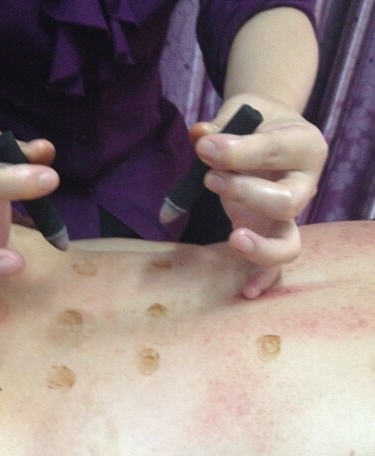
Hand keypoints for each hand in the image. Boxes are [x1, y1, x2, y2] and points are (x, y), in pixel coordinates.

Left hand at [189, 95, 327, 297]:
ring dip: (260, 246)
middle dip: (245, 192)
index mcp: (304, 145)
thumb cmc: (253, 122)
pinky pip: (276, 265)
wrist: (267, 128)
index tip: (203, 147)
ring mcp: (291, 215)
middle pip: (287, 202)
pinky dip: (264, 278)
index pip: (274, 151)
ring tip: (233, 238)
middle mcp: (305, 184)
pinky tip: (247, 292)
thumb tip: (200, 136)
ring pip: (290, 242)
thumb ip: (220, 126)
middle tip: (210, 179)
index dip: (236, 152)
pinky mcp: (274, 234)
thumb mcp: (240, 113)